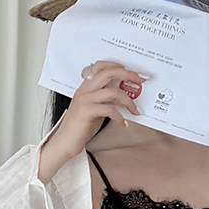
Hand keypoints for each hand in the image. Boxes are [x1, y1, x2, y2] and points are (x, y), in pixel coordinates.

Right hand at [39, 61, 147, 176]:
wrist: (65, 142)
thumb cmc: (81, 127)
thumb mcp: (95, 108)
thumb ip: (106, 99)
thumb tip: (127, 96)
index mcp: (86, 86)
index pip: (101, 66)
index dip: (118, 65)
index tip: (134, 72)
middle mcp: (84, 90)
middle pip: (109, 73)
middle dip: (128, 74)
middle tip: (143, 80)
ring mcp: (84, 100)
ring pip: (112, 92)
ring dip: (128, 101)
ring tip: (135, 110)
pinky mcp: (86, 111)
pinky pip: (109, 109)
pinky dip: (120, 116)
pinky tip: (123, 123)